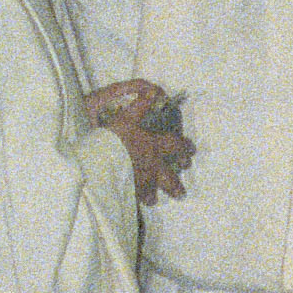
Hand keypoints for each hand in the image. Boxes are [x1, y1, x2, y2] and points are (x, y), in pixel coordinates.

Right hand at [86, 80, 192, 202]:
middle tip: (181, 192)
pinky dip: (135, 200)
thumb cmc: (115, 138)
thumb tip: (154, 91)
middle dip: (175, 184)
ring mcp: (140, 182)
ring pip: (151, 192)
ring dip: (153, 195)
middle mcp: (151, 166)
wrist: (101, 163)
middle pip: (169, 178)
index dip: (185, 147)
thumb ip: (141, 104)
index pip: (176, 146)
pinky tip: (133, 202)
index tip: (191, 150)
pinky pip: (134, 199)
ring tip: (154, 200)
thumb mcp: (127, 116)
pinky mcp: (127, 193)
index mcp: (154, 146)